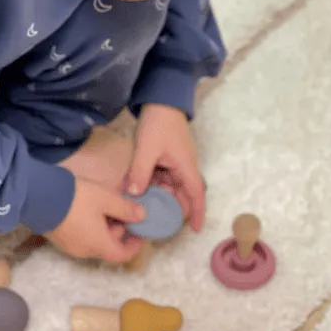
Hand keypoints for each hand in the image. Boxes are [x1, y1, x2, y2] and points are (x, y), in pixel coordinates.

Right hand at [45, 177, 146, 264]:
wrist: (38, 196)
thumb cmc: (77, 199)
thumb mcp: (106, 199)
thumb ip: (126, 209)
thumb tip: (142, 216)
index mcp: (99, 245)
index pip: (121, 255)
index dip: (134, 246)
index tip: (140, 233)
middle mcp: (84, 251)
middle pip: (107, 247)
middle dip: (118, 232)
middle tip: (122, 212)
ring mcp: (69, 246)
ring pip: (93, 242)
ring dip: (103, 229)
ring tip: (105, 208)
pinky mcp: (58, 238)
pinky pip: (81, 238)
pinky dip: (90, 229)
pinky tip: (88, 210)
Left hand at [125, 103, 205, 231]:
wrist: (160, 100)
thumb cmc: (158, 124)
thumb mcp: (146, 149)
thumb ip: (139, 172)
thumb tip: (134, 195)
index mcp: (186, 168)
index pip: (196, 196)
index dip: (197, 213)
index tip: (195, 230)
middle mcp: (183, 168)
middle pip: (181, 194)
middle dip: (170, 209)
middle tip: (155, 223)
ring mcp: (174, 163)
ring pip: (169, 187)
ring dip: (158, 196)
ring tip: (142, 209)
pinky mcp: (165, 158)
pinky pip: (161, 177)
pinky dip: (152, 184)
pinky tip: (137, 190)